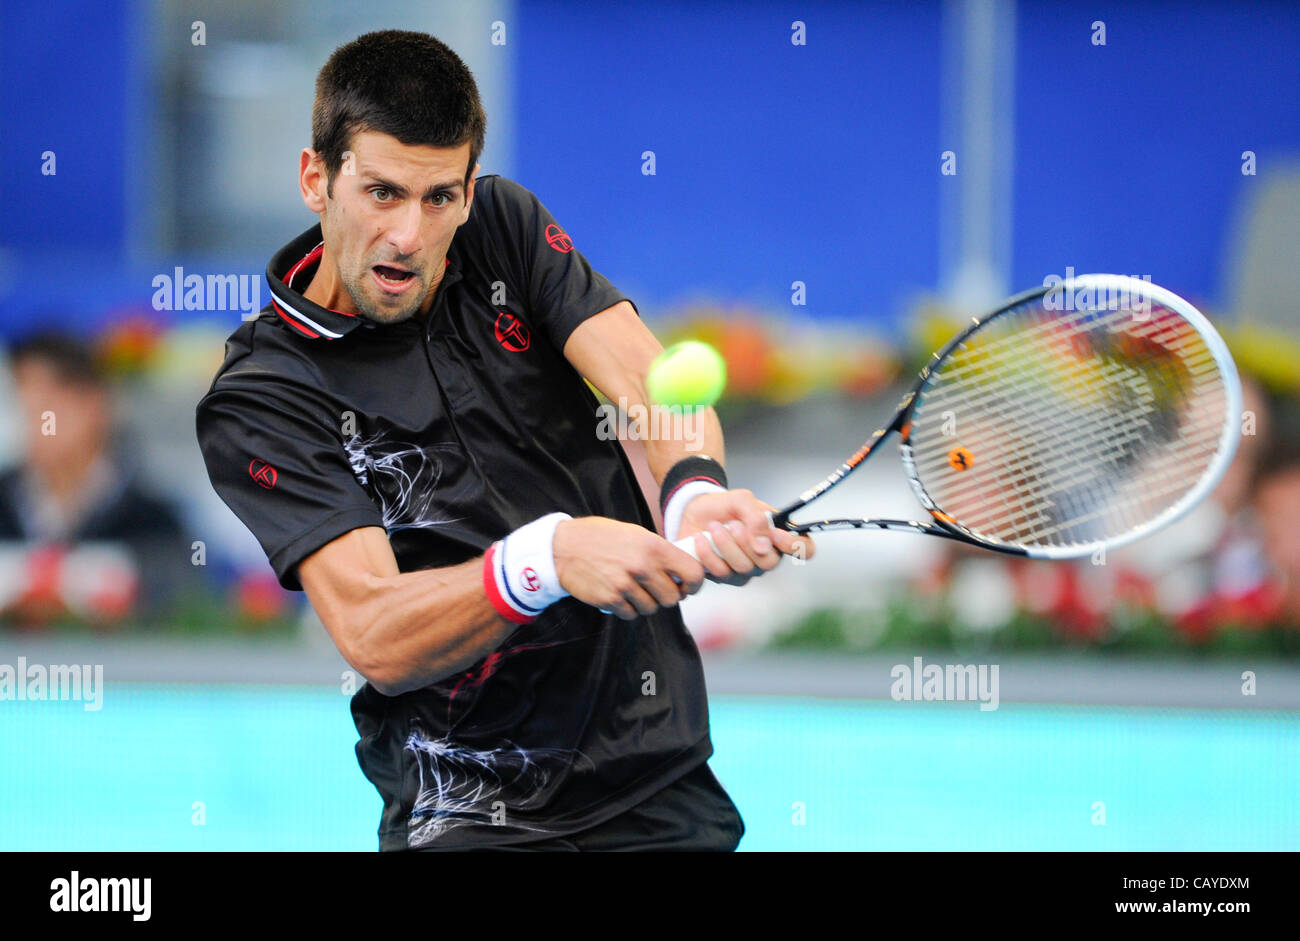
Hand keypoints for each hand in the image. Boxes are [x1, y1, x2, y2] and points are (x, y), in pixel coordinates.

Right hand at [553, 517, 705, 619]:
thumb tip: (683, 572)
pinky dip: (628, 609)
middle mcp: (642, 566)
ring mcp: (625, 585)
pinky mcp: (610, 599)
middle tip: (655, 589)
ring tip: (633, 590)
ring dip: (645, 603)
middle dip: (667, 596)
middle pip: (673, 598)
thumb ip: (660, 552)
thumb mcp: (636, 534)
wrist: (564, 548)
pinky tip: (619, 595)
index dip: (694, 584)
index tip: (687, 587)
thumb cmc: (602, 538)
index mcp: (654, 547)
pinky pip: (631, 614)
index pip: (693, 573)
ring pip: (652, 608)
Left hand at [678, 489, 815, 586]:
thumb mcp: (741, 500)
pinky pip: (721, 573)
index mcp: (777, 535)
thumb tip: (765, 544)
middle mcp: (766, 556)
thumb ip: (757, 517)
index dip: (795, 546)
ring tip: (714, 527)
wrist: (694, 512)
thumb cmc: (723, 506)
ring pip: (743, 568)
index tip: (775, 533)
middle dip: (748, 543)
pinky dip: (709, 554)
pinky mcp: (725, 576)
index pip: (804, 549)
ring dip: (726, 545)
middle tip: (733, 524)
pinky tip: (701, 539)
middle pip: (770, 563)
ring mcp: (746, 569)